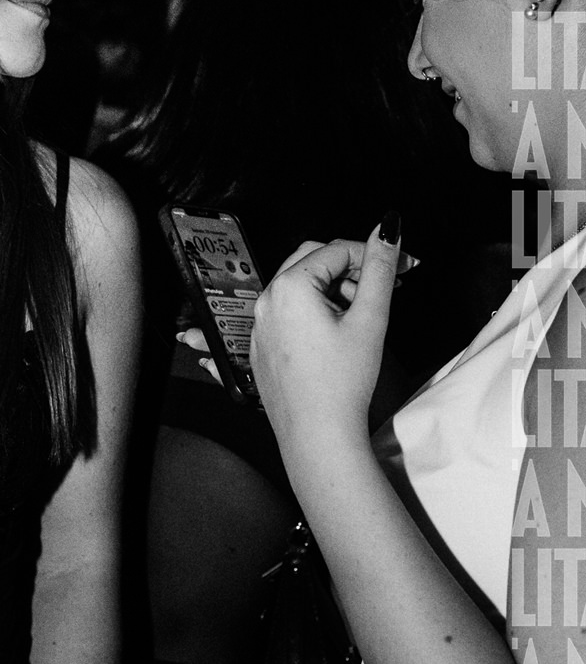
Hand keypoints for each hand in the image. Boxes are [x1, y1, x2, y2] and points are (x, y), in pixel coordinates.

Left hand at [249, 222, 400, 445]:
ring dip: (333, 289)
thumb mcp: (369, 318)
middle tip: (383, 287)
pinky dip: (314, 311)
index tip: (403, 265)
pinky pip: (287, 313)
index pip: (336, 249)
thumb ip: (378, 268)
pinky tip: (337, 335)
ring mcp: (260, 324)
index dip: (373, 253)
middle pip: (313, 261)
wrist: (316, 435)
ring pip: (300, 287)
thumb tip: (387, 229)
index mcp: (289, 287)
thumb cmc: (342, 381)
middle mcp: (266, 300)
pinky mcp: (262, 346)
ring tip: (362, 315)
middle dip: (351, 268)